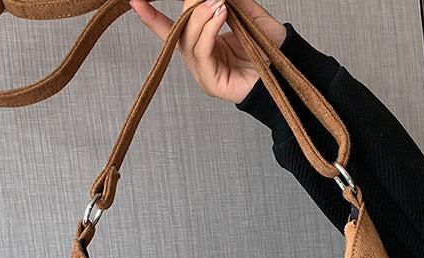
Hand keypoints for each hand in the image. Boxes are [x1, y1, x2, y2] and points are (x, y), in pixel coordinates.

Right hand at [129, 0, 286, 103]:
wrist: (288, 69)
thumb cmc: (271, 48)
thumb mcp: (247, 15)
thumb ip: (230, 1)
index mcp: (204, 46)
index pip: (173, 30)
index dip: (153, 17)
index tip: (135, 1)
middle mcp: (200, 61)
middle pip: (181, 30)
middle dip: (191, 6)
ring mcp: (204, 74)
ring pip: (189, 40)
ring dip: (201, 16)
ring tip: (218, 1)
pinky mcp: (212, 83)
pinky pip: (202, 52)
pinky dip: (209, 30)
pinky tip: (221, 14)